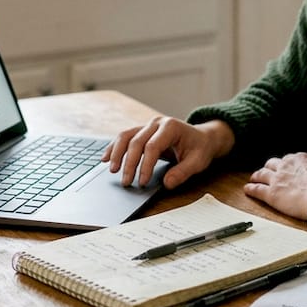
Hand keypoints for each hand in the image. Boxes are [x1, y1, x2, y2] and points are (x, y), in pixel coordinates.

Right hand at [102, 117, 233, 188]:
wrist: (201, 138)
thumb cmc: (200, 148)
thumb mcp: (197, 162)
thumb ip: (183, 172)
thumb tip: (168, 184)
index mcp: (171, 127)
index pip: (152, 146)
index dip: (145, 165)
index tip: (142, 182)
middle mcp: (156, 123)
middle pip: (136, 141)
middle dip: (130, 163)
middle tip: (126, 182)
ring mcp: (148, 125)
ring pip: (126, 136)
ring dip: (117, 153)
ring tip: (112, 170)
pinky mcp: (142, 131)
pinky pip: (125, 137)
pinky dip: (114, 148)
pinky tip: (105, 158)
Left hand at [244, 152, 306, 220]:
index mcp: (301, 158)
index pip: (288, 159)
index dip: (284, 165)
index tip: (283, 169)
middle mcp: (286, 165)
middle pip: (272, 163)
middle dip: (269, 168)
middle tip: (266, 172)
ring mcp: (277, 179)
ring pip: (262, 174)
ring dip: (257, 176)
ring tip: (254, 179)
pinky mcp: (271, 193)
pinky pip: (257, 189)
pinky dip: (251, 189)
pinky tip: (248, 190)